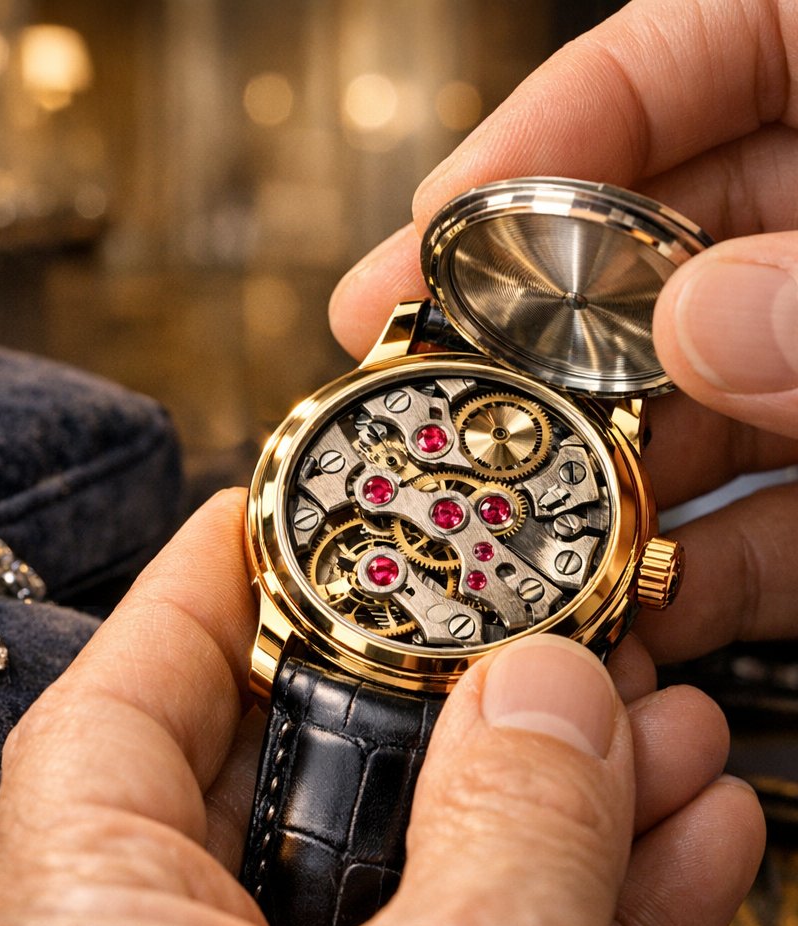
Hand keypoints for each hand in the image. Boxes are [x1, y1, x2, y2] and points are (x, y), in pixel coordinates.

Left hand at [0, 490, 761, 925]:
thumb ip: (507, 838)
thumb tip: (558, 686)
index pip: (130, 691)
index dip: (208, 580)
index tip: (288, 503)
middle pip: (295, 765)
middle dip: (434, 680)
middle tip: (517, 597)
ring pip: (411, 861)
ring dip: (541, 782)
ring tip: (644, 703)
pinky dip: (577, 892)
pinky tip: (677, 819)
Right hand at [329, 0, 797, 664]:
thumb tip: (701, 320)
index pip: (684, 52)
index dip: (547, 129)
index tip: (435, 218)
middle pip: (655, 256)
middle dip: (537, 336)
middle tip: (428, 386)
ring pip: (696, 407)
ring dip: (599, 481)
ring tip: (503, 525)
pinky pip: (771, 516)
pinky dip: (702, 568)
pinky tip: (637, 605)